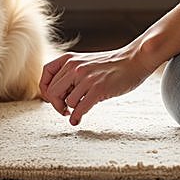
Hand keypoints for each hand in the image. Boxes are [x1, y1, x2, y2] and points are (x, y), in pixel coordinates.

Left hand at [40, 48, 155, 125]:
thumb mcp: (85, 62)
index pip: (46, 73)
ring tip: (77, 110)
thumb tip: (54, 94)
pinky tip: (77, 120)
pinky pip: (79, 108)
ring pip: (66, 102)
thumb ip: (70, 73)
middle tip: (64, 110)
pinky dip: (76, 117)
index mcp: (70, 58)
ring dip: (70, 110)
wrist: (133, 60)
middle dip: (56, 104)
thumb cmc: (110, 65)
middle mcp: (75, 67)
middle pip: (52, 91)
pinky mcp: (98, 89)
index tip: (52, 99)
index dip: (45, 89)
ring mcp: (86, 78)